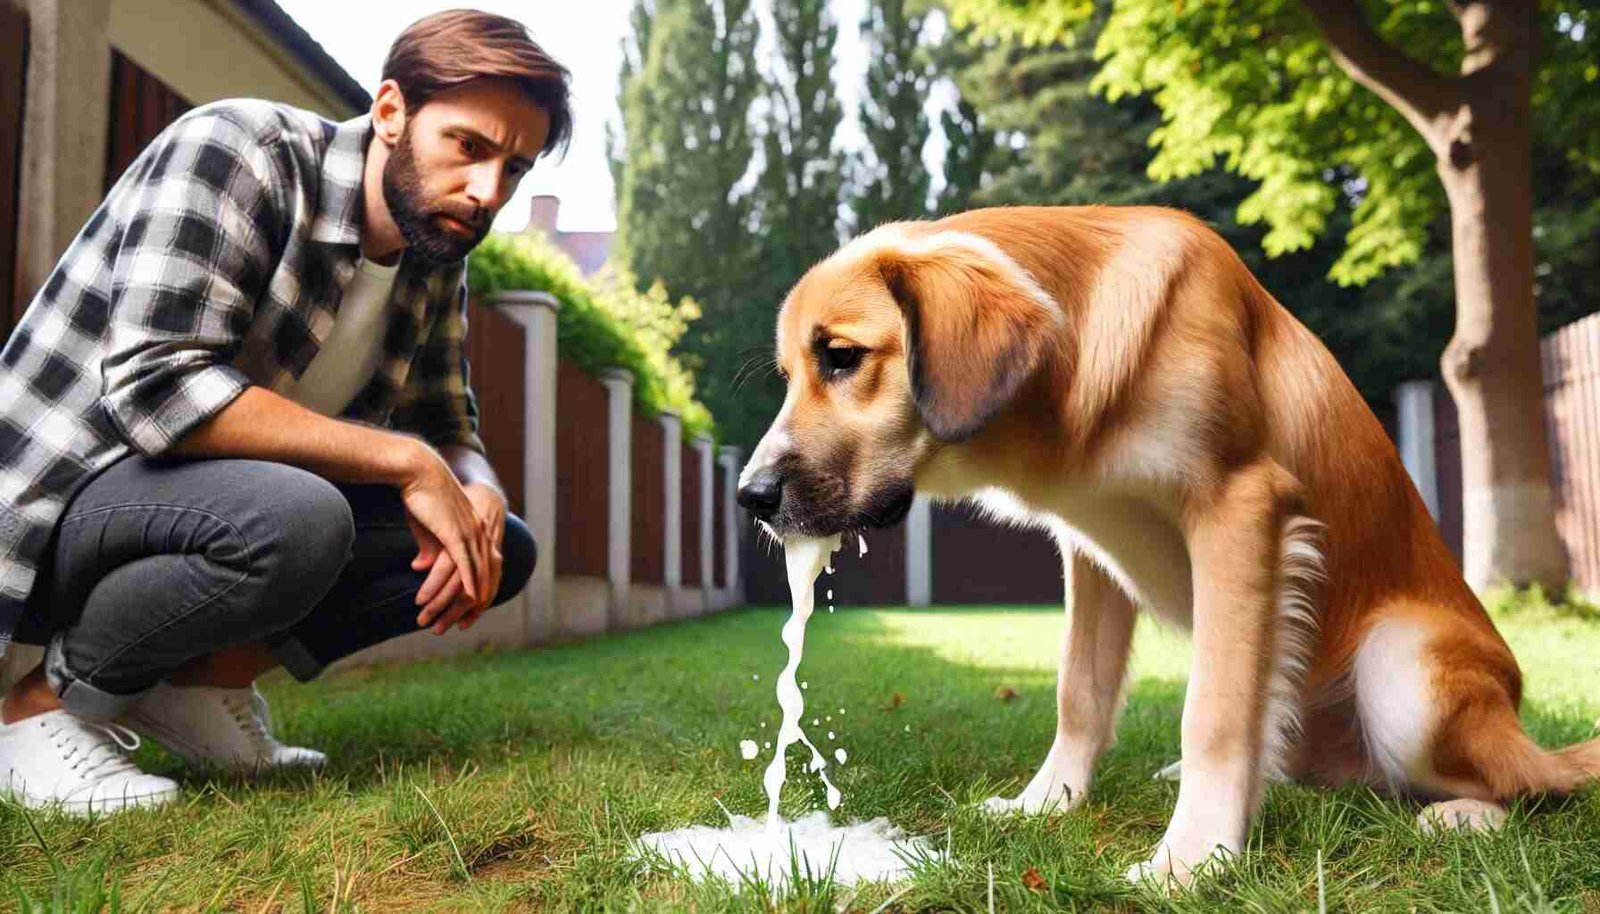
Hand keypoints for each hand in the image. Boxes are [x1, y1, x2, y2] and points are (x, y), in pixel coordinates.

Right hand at [412, 481, 505, 633]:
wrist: (419, 471)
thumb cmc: (420, 496)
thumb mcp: (427, 527)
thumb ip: (430, 548)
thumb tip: (422, 567)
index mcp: (474, 529)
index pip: (485, 564)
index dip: (482, 587)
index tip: (476, 609)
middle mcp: (478, 532)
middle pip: (485, 574)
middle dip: (478, 602)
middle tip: (468, 623)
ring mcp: (469, 533)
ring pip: (475, 573)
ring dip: (467, 599)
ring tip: (460, 619)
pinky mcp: (456, 534)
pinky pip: (466, 564)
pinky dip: (470, 583)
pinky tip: (472, 599)